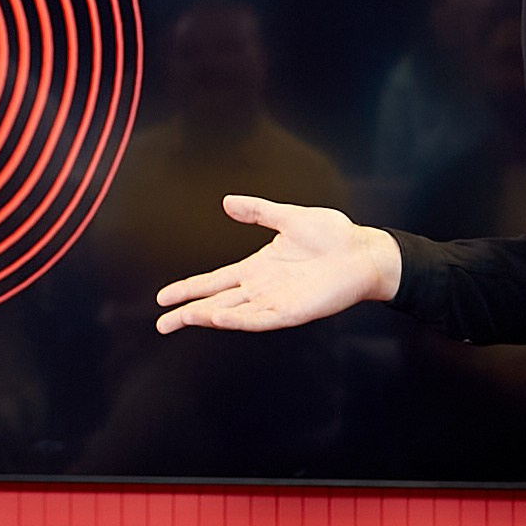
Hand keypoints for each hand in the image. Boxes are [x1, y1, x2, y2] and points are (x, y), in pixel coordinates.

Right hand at [154, 195, 401, 333]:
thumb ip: (258, 211)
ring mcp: (276, 302)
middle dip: (188, 312)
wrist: (363, 251)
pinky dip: (238, 320)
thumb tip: (227, 202)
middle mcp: (262, 288)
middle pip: (216, 303)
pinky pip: (260, 319)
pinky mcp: (292, 311)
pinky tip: (219, 318)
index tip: (164, 297)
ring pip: (233, 313)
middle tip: (162, 323)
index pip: (214, 281)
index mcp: (257, 268)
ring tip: (183, 319)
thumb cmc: (333, 235)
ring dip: (208, 317)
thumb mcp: (289, 217)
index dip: (189, 288)